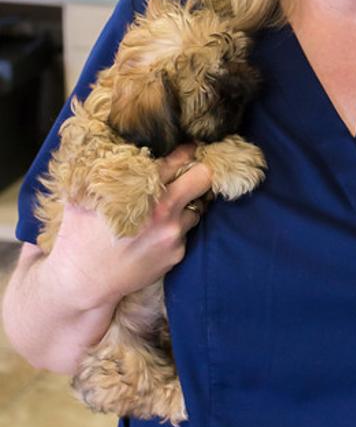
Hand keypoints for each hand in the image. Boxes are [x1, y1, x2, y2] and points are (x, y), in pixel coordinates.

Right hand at [49, 144, 212, 310]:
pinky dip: (175, 230)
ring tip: (164, 211)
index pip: (179, 158)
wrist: (84, 281)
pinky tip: (154, 235)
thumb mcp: (84, 195)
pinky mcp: (177, 254)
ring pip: (196, 208)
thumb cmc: (79, 235)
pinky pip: (185, 233)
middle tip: (189, 173)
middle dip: (199, 172)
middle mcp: (164, 211)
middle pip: (204, 177)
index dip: (185, 150)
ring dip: (185, 206)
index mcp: (143, 190)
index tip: (188, 148)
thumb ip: (104, 171)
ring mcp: (173, 235)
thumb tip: (113, 145)